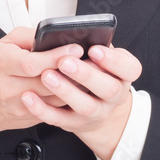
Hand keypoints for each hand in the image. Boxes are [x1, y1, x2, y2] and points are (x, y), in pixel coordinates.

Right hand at [0, 27, 83, 159]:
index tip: (76, 48)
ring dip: (76, 86)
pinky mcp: (32, 118)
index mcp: (3, 64)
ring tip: (91, 72)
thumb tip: (54, 35)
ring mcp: (21, 106)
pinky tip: (81, 87)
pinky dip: (71, 97)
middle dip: (73, 70)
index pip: (32, 63)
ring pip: (57, 97)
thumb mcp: (3, 45)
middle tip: (92, 60)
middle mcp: (10, 88)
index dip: (56, 56)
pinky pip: (57, 108)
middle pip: (48, 82)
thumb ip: (28, 36)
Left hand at [20, 45, 142, 159]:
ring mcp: (96, 112)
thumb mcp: (101, 56)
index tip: (94, 50)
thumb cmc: (94, 72)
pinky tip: (29, 96)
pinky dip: (42, 109)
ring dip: (65, 90)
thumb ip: (94, 45)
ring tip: (47, 76)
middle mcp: (114, 95)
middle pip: (108, 88)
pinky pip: (59, 119)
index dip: (113, 60)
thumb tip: (76, 36)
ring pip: (85, 106)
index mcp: (122, 74)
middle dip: (86, 74)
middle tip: (65, 62)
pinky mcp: (75, 123)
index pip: (130, 68)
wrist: (93, 105)